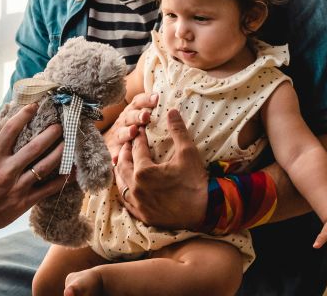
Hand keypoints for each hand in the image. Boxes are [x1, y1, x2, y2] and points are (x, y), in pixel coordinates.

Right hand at [0, 104, 67, 231]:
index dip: (24, 115)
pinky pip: (47, 190)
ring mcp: (17, 187)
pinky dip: (61, 181)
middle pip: (34, 148)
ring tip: (69, 144)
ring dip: (60, 154)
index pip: (11, 130)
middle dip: (50, 134)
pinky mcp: (24, 202)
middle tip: (60, 126)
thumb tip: (5, 139)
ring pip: (44, 167)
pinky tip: (72, 172)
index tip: (33, 106)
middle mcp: (6, 170)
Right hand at [104, 93, 155, 160]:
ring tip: (133, 131)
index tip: (157, 98)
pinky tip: (117, 158)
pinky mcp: (113, 149)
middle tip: (146, 116)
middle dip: (138, 116)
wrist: (115, 142)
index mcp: (133, 111)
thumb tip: (175, 110)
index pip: (139, 102)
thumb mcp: (144, 117)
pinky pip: (114, 152)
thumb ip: (156, 113)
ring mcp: (118, 135)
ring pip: (121, 133)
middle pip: (130, 117)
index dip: (147, 100)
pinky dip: (115, 154)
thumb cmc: (136, 127)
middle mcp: (125, 121)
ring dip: (127, 132)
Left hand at [113, 108, 207, 229]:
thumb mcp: (188, 154)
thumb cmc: (196, 183)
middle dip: (125, 151)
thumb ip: (178, 131)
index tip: (140, 130)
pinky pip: (125, 200)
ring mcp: (137, 203)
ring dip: (121, 169)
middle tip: (129, 143)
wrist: (206, 213)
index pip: (137, 149)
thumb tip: (172, 111)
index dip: (138, 137)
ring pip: (120, 183)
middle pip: (123, 165)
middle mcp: (136, 188)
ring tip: (124, 161)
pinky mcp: (141, 214)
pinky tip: (127, 184)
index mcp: (144, 172)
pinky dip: (124, 188)